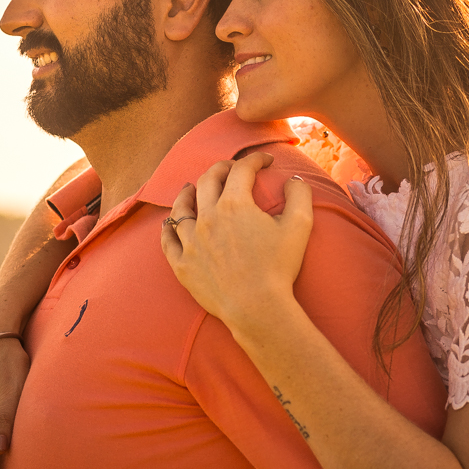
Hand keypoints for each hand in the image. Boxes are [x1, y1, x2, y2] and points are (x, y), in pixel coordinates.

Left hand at [160, 151, 312, 333]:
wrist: (257, 308)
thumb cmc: (279, 268)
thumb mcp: (300, 226)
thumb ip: (300, 195)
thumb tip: (294, 178)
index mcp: (234, 204)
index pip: (242, 169)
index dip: (255, 160)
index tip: (265, 160)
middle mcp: (207, 218)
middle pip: (208, 181)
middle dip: (221, 168)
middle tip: (231, 168)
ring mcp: (191, 242)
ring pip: (181, 208)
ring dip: (187, 194)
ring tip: (190, 188)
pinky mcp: (183, 265)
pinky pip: (168, 241)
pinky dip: (168, 228)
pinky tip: (170, 223)